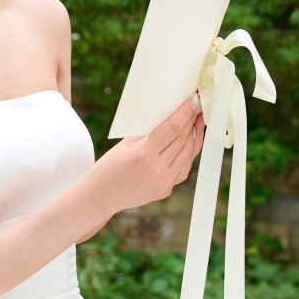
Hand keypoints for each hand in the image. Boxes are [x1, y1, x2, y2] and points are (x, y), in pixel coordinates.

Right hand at [97, 95, 204, 213]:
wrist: (101, 197)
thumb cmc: (108, 168)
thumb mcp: (124, 145)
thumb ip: (146, 132)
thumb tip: (166, 116)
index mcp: (143, 155)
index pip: (172, 129)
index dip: (185, 113)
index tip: (193, 101)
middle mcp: (156, 170)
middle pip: (182, 140)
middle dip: (191, 121)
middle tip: (197, 108)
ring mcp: (163, 182)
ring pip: (188, 154)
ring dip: (194, 136)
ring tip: (197, 122)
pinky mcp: (166, 190)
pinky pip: (183, 168)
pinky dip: (188, 154)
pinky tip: (189, 143)